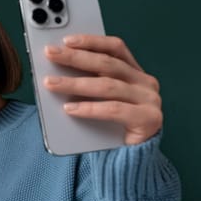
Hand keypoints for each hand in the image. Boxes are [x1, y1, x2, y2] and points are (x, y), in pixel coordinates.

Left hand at [43, 34, 161, 144]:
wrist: (131, 161)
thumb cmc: (110, 127)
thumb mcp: (98, 99)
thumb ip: (87, 82)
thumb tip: (55, 69)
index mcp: (134, 72)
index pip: (115, 47)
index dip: (91, 41)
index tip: (66, 40)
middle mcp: (146, 82)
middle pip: (107, 64)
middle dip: (75, 57)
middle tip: (51, 54)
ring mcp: (150, 100)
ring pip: (107, 85)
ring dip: (75, 83)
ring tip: (51, 83)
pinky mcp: (149, 119)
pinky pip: (113, 110)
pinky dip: (89, 108)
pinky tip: (69, 108)